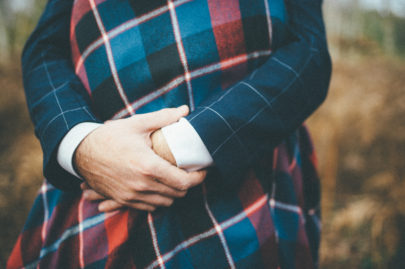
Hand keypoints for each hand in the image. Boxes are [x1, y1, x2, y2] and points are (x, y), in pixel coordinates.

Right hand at [75, 106, 205, 211]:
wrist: (80, 152)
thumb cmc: (110, 136)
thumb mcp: (137, 124)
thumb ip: (163, 118)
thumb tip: (184, 110)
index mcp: (148, 166)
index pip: (183, 182)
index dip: (198, 178)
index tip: (203, 171)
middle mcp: (141, 185)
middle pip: (177, 194)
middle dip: (187, 184)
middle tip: (189, 172)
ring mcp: (131, 196)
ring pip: (165, 203)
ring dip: (173, 193)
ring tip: (174, 178)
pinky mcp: (123, 200)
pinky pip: (149, 207)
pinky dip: (158, 199)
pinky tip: (158, 186)